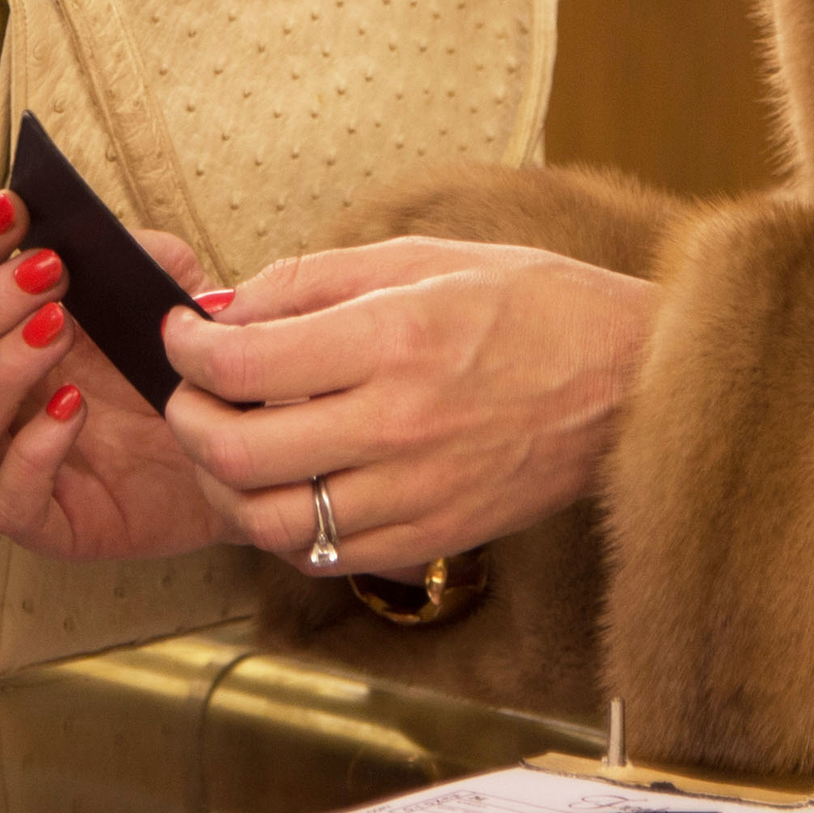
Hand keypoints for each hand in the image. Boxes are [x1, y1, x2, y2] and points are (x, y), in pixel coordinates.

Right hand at [0, 189, 226, 562]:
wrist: (239, 447)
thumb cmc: (181, 365)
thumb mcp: (171, 293)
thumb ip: (142, 256)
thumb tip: (104, 237)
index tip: (13, 209)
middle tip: (50, 275)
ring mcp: (8, 467)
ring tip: (61, 329)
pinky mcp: (48, 524)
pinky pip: (6, 504)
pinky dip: (31, 452)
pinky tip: (73, 409)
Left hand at [159, 238, 659, 576]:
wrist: (633, 379)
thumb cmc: (536, 306)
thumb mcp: (425, 256)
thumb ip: (316, 281)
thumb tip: (230, 310)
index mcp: (395, 340)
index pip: (245, 362)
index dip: (188, 349)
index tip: (180, 337)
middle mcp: (400, 424)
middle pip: (241, 452)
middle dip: (188, 422)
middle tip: (188, 397)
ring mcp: (419, 491)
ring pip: (274, 522)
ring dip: (228, 489)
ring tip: (228, 450)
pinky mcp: (436, 536)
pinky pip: (330, 556)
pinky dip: (288, 529)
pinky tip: (291, 487)